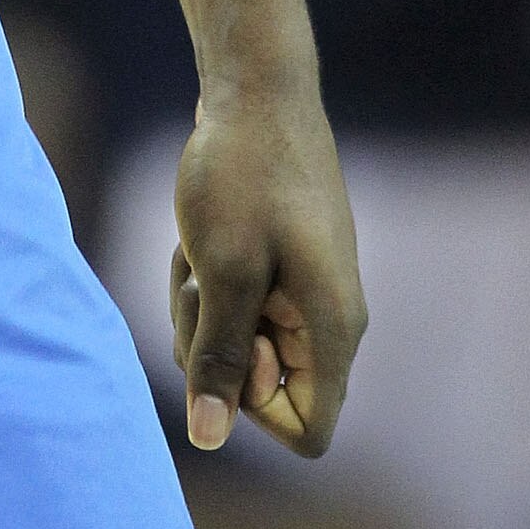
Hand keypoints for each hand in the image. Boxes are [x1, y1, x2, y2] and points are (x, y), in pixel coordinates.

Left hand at [169, 83, 363, 458]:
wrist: (255, 89)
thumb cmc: (241, 173)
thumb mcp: (221, 269)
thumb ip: (217, 356)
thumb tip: (205, 439)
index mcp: (333, 330)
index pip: (308, 433)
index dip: (252, 407)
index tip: (226, 339)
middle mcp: (330, 321)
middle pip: (264, 391)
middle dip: (214, 347)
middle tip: (198, 282)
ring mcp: (307, 293)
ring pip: (241, 347)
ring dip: (203, 310)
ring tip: (196, 252)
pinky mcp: (283, 268)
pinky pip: (236, 308)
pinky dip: (208, 283)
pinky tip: (196, 239)